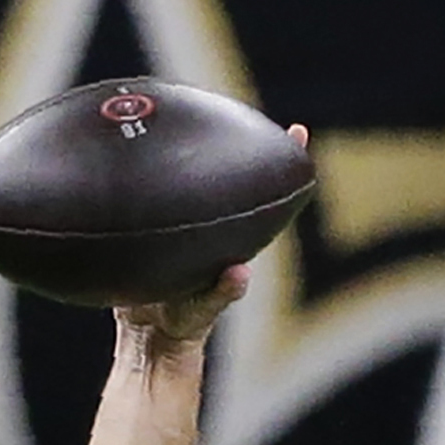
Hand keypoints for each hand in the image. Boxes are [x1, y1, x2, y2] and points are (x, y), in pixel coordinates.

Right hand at [112, 125, 309, 355]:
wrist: (145, 333)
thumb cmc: (182, 323)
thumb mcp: (201, 310)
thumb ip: (220, 295)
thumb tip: (240, 275)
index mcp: (231, 239)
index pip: (264, 196)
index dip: (284, 164)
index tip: (299, 132)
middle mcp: (216, 225)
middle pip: (236, 178)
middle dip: (253, 143)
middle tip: (270, 116)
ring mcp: (188, 219)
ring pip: (201, 178)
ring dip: (207, 147)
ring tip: (212, 110)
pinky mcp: (159, 222)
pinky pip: (163, 186)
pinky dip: (163, 163)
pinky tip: (155, 139)